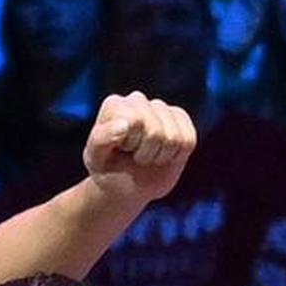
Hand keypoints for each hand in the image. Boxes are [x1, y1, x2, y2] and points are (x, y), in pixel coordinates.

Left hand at [81, 93, 196, 210]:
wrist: (127, 185)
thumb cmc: (108, 170)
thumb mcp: (96, 159)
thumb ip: (102, 139)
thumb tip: (125, 124)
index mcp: (114, 105)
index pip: (136, 121)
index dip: (132, 144)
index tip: (120, 150)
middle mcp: (137, 100)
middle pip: (156, 132)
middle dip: (146, 153)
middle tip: (133, 156)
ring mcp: (160, 108)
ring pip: (174, 138)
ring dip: (160, 156)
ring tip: (146, 156)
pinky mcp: (179, 119)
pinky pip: (188, 140)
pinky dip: (177, 156)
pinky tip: (162, 155)